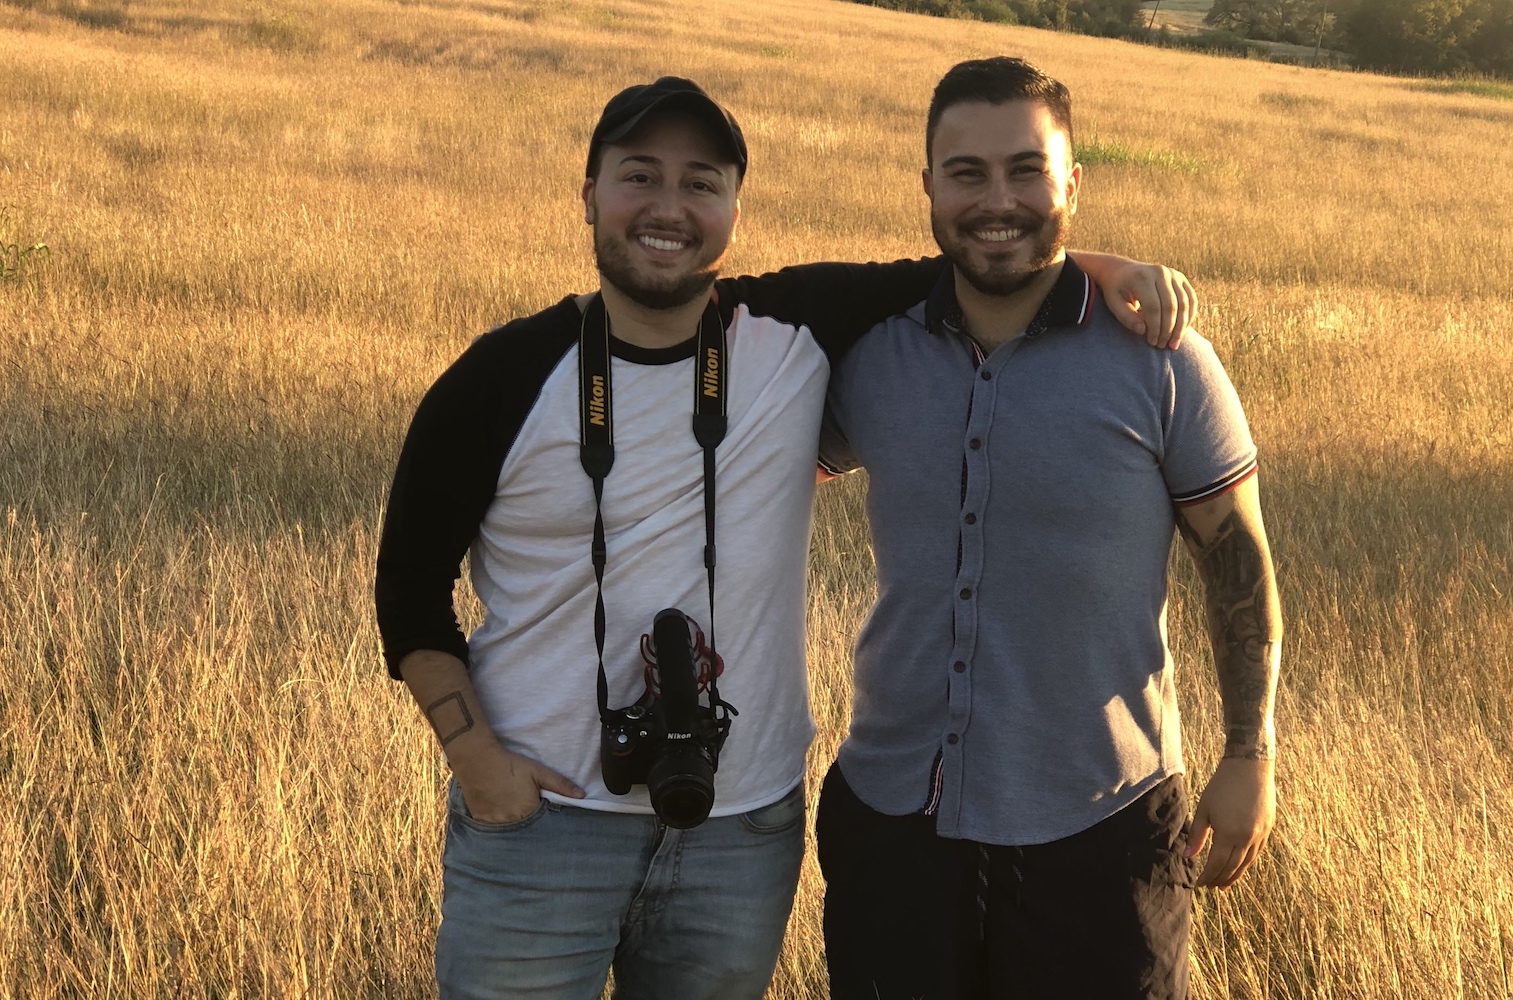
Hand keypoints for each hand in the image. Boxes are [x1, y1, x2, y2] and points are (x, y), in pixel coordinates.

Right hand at [454, 742, 583, 824]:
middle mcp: (511, 822)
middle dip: (529, 827)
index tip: (543, 816)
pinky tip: (499, 814)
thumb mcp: (538, 772)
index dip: (543, 821)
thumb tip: (581, 796)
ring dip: (513, 826)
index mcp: (528, 812)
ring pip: (509, 832)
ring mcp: (494, 823)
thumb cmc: (511, 765)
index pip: (541, 825)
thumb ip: (560, 784)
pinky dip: (498, 825)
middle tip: (527, 815)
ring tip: (513, 814)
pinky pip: (493, 830)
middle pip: (525, 831)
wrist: (478, 760)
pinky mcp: (481, 821)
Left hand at [1100, 261, 1196, 349]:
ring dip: (1181, 327)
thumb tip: (1143, 331)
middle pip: (1171, 306)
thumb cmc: (1116, 290)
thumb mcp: (1114, 303)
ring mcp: (1173, 274)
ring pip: (1184, 304)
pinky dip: (1189, 317)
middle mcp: (1160, 272)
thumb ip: (1127, 317)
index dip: (1154, 328)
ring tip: (1173, 344)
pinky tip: (1181, 331)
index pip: (1153, 307)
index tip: (1151, 342)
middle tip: (1162, 346)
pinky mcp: (1181, 278)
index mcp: (1142, 277)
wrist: (1122, 270)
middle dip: (1168, 330)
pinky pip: (1191, 300)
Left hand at [1185, 757, 1274, 887]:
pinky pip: (1257, 852)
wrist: (1249, 768)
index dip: (1207, 876)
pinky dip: (1247, 863)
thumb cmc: (1222, 786)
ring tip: (1224, 884)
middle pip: (1233, 866)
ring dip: (1235, 875)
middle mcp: (1247, 838)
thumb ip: (1196, 835)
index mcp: (1229, 833)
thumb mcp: (1204, 809)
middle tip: (1210, 886)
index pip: (1217, 863)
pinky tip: (1240, 867)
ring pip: (1247, 862)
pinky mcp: (1268, 829)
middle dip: (1220, 878)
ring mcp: (1260, 834)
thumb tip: (1187, 856)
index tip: (1199, 884)